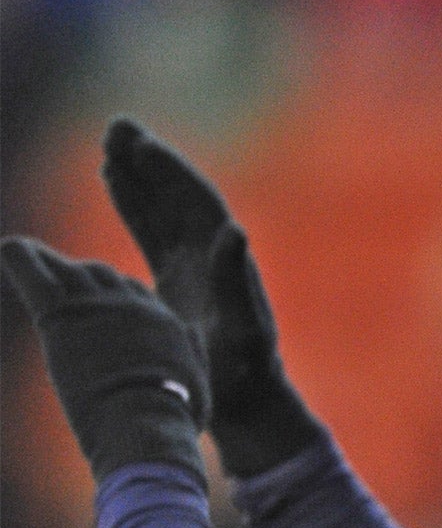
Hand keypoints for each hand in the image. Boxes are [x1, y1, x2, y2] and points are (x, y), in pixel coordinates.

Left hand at [2, 237, 208, 481]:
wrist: (145, 417)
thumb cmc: (171, 415)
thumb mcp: (196, 387)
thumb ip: (193, 354)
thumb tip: (190, 331)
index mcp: (162, 322)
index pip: (134, 292)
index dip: (114, 293)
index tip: (97, 299)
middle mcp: (129, 305)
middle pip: (101, 275)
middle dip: (81, 274)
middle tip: (59, 276)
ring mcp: (94, 306)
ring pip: (68, 270)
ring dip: (48, 263)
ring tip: (26, 254)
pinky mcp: (59, 315)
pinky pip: (34, 274)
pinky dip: (21, 257)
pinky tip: (11, 247)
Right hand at [101, 118, 321, 476]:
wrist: (247, 401)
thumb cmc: (246, 370)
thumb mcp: (244, 327)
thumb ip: (235, 280)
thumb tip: (236, 229)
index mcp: (225, 259)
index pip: (196, 203)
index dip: (169, 173)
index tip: (141, 144)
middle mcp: (212, 254)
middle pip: (177, 196)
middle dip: (149, 162)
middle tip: (116, 126)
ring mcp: (194, 265)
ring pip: (162, 210)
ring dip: (138, 178)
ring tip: (109, 146)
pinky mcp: (177, 281)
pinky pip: (152, 232)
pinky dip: (134, 206)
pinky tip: (116, 184)